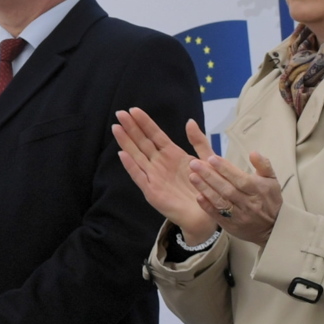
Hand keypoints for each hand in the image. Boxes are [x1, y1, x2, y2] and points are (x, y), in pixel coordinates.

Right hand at [111, 108, 218, 242]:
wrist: (207, 214)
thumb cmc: (206, 188)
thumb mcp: (207, 160)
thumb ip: (198, 141)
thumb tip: (189, 121)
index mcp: (172, 155)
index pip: (155, 135)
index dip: (144, 123)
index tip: (134, 110)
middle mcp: (160, 164)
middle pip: (142, 143)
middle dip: (131, 128)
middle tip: (119, 113)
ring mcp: (154, 177)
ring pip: (137, 156)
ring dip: (126, 143)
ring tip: (116, 128)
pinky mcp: (152, 192)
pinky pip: (139, 177)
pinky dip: (131, 166)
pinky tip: (123, 155)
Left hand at [185, 129, 283, 246]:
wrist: (272, 228)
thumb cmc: (270, 200)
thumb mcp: (272, 180)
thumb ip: (263, 165)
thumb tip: (253, 153)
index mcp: (258, 190)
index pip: (240, 179)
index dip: (225, 169)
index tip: (211, 158)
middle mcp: (248, 203)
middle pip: (227, 189)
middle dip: (210, 176)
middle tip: (194, 164)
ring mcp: (238, 216)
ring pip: (220, 202)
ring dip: (205, 189)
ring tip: (192, 176)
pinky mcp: (231, 225)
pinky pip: (217, 215)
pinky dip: (207, 206)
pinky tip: (197, 196)